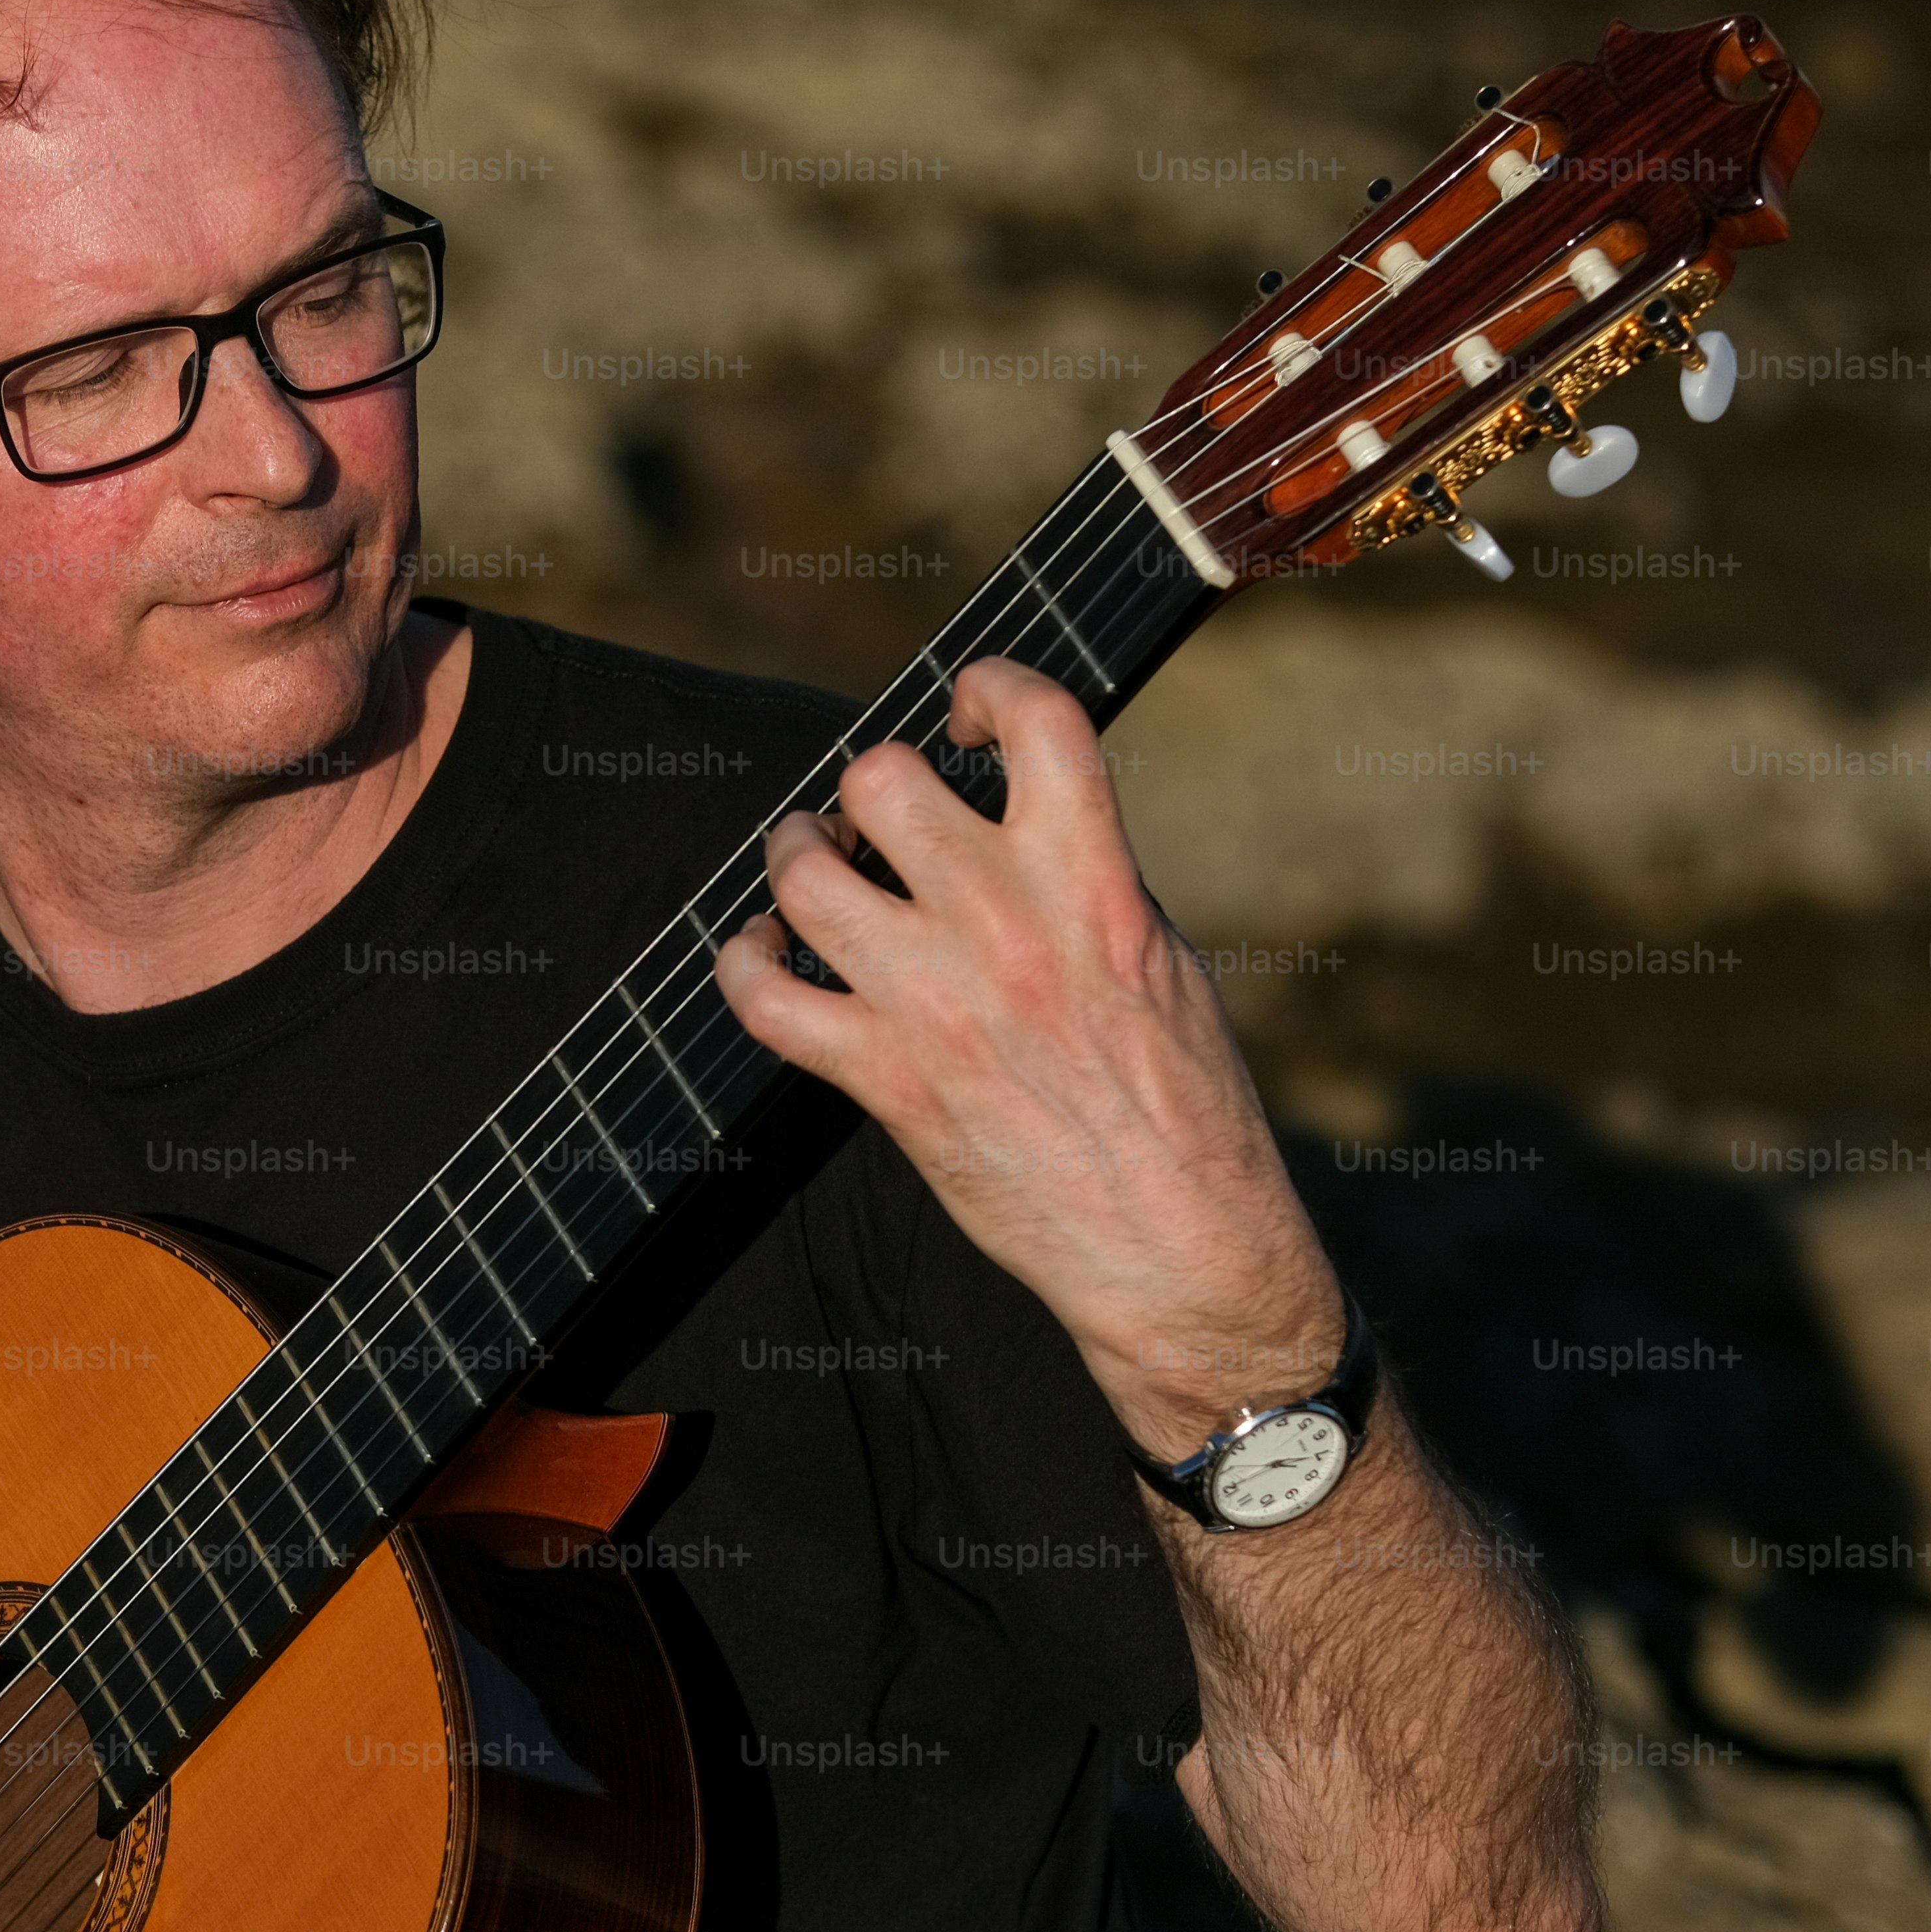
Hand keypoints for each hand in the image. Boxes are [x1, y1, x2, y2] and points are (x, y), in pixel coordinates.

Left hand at [710, 659, 1343, 1459]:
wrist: (1178, 1246)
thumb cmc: (1187, 1108)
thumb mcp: (1163, 961)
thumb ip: (1088, 879)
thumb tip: (1022, 821)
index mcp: (1095, 885)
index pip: (1037, 719)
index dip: (988, 686)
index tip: (969, 714)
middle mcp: (1006, 927)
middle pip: (884, 782)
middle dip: (869, 787)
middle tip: (873, 819)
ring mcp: (934, 1003)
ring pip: (803, 876)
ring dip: (795, 857)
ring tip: (811, 866)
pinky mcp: (884, 1080)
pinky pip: (764, 998)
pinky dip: (743, 965)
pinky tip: (761, 957)